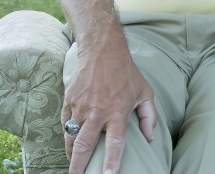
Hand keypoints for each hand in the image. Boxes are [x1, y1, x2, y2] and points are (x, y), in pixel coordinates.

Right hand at [61, 45, 156, 173]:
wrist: (102, 51)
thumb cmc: (127, 73)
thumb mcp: (145, 93)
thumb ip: (149, 117)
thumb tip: (149, 138)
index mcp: (118, 112)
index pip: (115, 144)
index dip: (112, 162)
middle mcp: (98, 112)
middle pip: (85, 146)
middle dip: (79, 166)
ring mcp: (81, 106)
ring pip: (71, 137)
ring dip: (70, 154)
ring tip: (72, 165)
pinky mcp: (69, 100)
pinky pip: (64, 123)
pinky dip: (66, 135)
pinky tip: (69, 142)